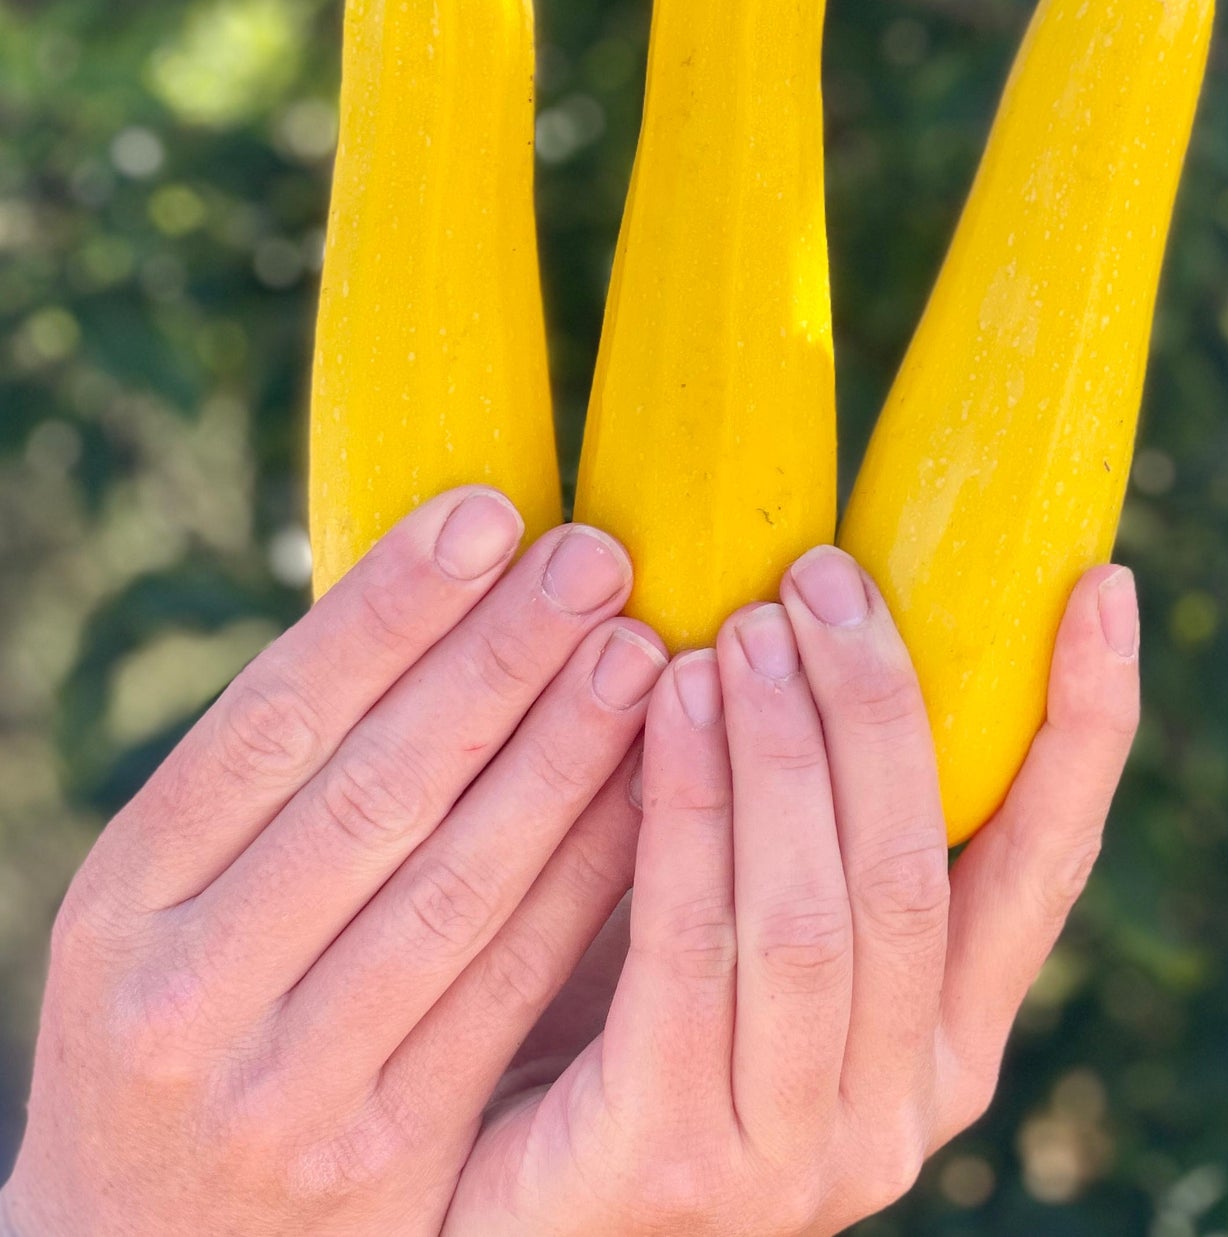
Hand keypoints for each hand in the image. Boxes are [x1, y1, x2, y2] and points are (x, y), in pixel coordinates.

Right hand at [0, 489, 667, 1236]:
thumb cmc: (185, 1022)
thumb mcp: (168, 906)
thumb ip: (278, 785)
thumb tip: (442, 595)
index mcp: (122, 902)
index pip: (271, 720)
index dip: (388, 607)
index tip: (489, 512)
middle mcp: (187, 997)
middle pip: (371, 791)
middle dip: (497, 660)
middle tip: (594, 556)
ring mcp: (286, 1094)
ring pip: (453, 886)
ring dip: (562, 756)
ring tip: (637, 650)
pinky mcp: (388, 1166)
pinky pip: (508, 991)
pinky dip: (586, 880)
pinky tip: (652, 791)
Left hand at [446, 552, 1139, 1236]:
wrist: (506, 1196)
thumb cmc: (621, 1013)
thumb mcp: (753, 916)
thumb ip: (811, 820)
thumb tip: (829, 604)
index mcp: (949, 1043)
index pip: (1047, 868)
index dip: (1084, 725)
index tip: (1102, 585)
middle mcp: (898, 1109)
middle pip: (917, 874)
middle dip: (880, 707)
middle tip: (823, 576)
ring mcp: (792, 1155)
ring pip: (815, 914)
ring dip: (785, 747)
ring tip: (744, 624)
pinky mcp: (671, 1159)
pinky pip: (692, 950)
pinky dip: (690, 808)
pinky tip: (666, 703)